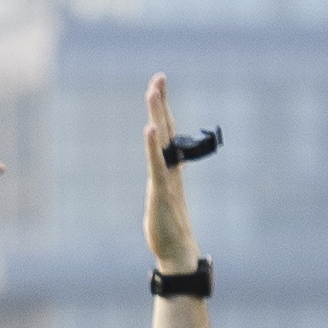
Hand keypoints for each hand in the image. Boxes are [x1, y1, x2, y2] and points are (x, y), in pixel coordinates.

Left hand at [139, 72, 202, 272]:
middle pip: (168, 129)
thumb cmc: (168, 226)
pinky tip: (150, 129)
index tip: (159, 86)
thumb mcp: (162, 196)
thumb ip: (162, 180)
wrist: (177, 250)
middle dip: (161, 102)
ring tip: (153, 91)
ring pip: (163, 141)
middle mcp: (172, 168)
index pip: (168, 133)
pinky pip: (157, 164)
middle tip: (159, 77)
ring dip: (158, 115)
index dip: (163, 110)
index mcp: (171, 168)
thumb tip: (160, 171)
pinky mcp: (161, 191)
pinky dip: (153, 146)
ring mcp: (168, 178)